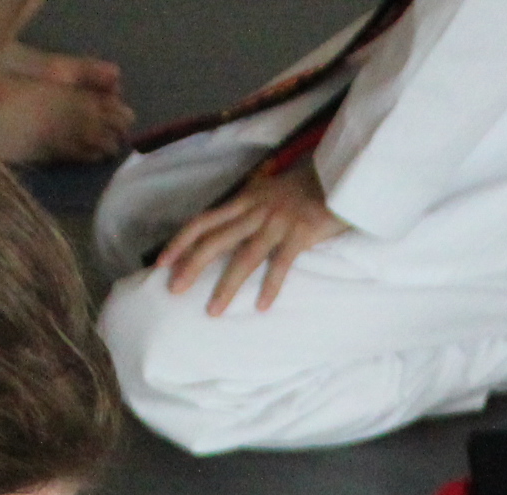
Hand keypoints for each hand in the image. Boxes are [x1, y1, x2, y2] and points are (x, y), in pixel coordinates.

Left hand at [158, 157, 349, 314]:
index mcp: (247, 199)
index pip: (204, 220)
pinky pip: (281, 263)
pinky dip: (271, 286)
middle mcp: (256, 209)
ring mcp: (278, 221)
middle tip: (173, 290)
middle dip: (191, 265)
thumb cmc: (312, 184)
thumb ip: (254, 205)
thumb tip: (236, 223)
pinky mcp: (301, 232)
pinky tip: (261, 307)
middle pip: (215, 239)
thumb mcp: (274, 189)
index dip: (180, 241)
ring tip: (213, 311)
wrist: (345, 171)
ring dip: (226, 286)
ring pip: (244, 256)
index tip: (161, 262)